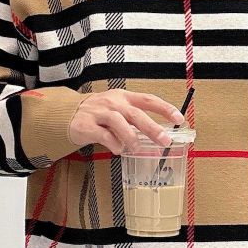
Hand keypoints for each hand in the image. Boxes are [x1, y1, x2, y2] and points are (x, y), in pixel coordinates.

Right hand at [67, 88, 184, 153]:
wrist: (69, 113)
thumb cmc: (100, 112)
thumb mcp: (118, 108)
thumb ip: (135, 118)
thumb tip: (157, 134)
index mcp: (124, 97)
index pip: (148, 99)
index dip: (165, 108)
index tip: (179, 118)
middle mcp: (113, 103)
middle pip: (136, 114)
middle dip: (152, 128)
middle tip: (164, 140)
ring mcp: (99, 113)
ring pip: (119, 123)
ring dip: (131, 138)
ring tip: (136, 148)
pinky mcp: (86, 125)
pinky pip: (103, 135)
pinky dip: (114, 144)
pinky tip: (118, 149)